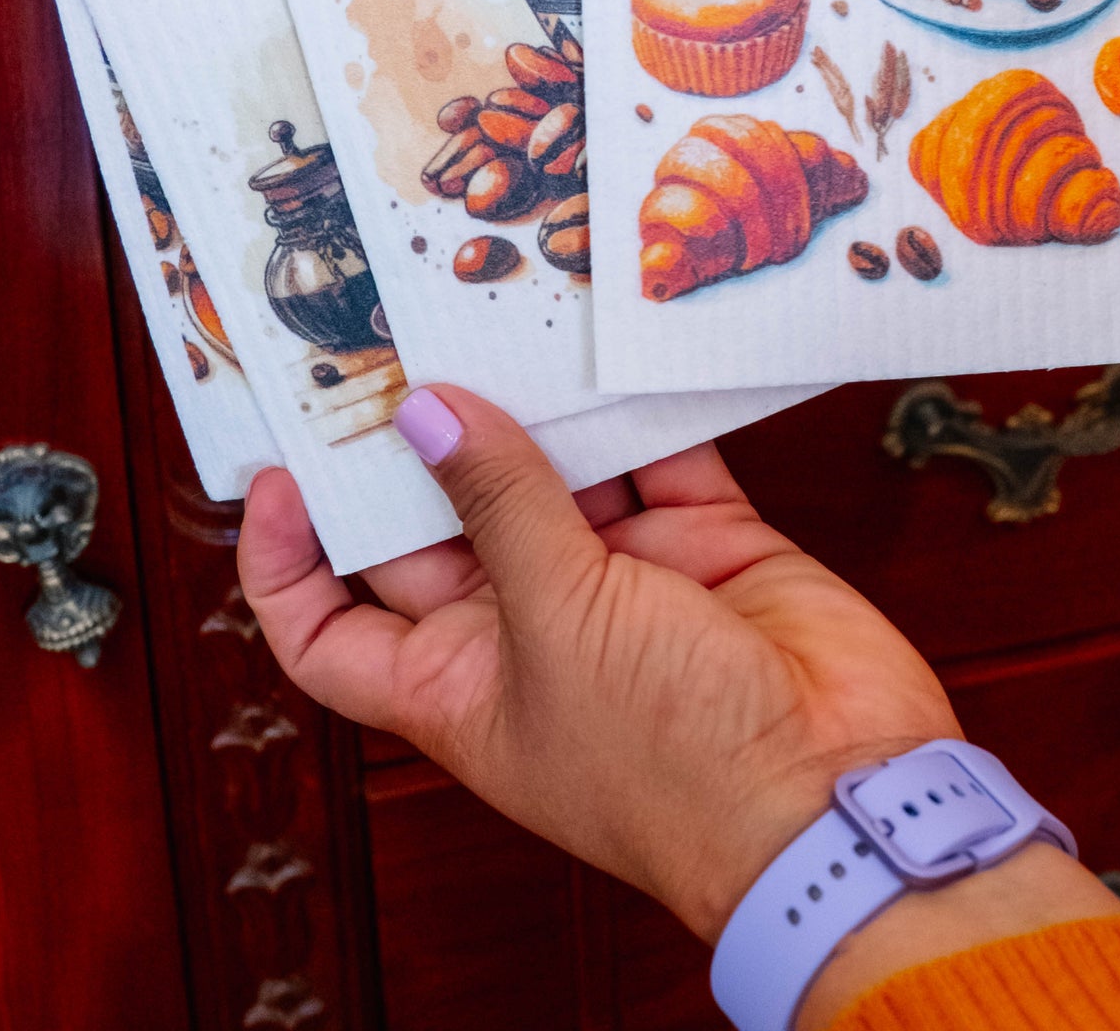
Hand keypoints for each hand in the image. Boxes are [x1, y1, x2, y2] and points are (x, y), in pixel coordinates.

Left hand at [238, 387, 960, 942]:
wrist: (835, 797)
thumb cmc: (676, 768)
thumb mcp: (558, 624)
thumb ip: (499, 503)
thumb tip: (429, 414)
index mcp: (458, 685)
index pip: (334, 629)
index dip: (293, 558)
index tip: (284, 473)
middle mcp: (530, 631)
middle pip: (445, 526)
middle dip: (423, 444)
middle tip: (403, 346)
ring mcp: (621, 585)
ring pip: (556, 477)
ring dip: (537, 412)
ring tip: (505, 322)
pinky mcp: (706, 547)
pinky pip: (662, 461)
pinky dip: (644, 410)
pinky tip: (620, 349)